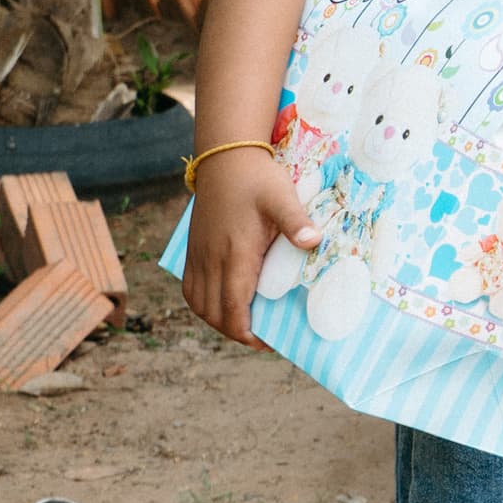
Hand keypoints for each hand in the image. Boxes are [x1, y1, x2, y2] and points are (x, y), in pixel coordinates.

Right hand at [179, 143, 311, 347]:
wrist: (225, 159)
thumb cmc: (257, 179)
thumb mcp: (281, 197)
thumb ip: (295, 221)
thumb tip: (312, 241)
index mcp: (235, 254)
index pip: (232, 307)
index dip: (246, 332)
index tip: (265, 343)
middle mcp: (211, 259)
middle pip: (213, 313)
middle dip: (234, 332)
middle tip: (260, 338)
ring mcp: (199, 255)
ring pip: (198, 303)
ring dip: (217, 320)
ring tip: (242, 324)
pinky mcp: (193, 249)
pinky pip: (190, 288)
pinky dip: (203, 304)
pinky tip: (221, 304)